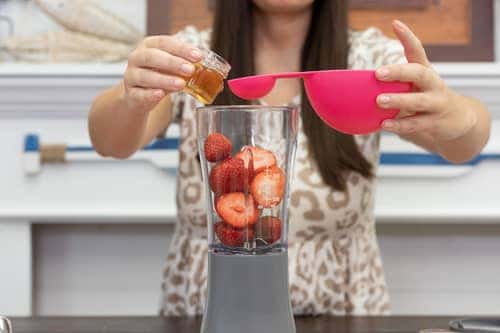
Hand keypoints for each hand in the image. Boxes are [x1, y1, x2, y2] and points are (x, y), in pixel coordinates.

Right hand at [121, 35, 202, 111]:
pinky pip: (139, 93)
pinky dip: (150, 94)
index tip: (198, 56)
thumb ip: (184, 65)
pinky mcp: (130, 94)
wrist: (139, 97)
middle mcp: (136, 58)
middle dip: (172, 62)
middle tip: (190, 69)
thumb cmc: (158, 77)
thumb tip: (206, 67)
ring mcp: (131, 76)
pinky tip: (160, 94)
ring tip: (181, 84)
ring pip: (145, 76)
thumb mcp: (171, 68)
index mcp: (148, 46)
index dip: (181, 48)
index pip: (164, 42)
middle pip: (152, 56)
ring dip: (164, 80)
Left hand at [376, 20, 476, 141]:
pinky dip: (400, 125)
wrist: (458, 120)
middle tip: (378, 73)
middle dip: (399, 72)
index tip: (395, 24)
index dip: (407, 37)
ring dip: (399, 100)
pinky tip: (384, 125)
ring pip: (419, 100)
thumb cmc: (426, 100)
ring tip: (380, 100)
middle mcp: (433, 84)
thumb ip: (394, 85)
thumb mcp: (414, 88)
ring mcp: (436, 103)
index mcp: (424, 72)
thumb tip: (355, 87)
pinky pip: (416, 124)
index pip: (417, 50)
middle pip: (419, 73)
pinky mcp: (436, 122)